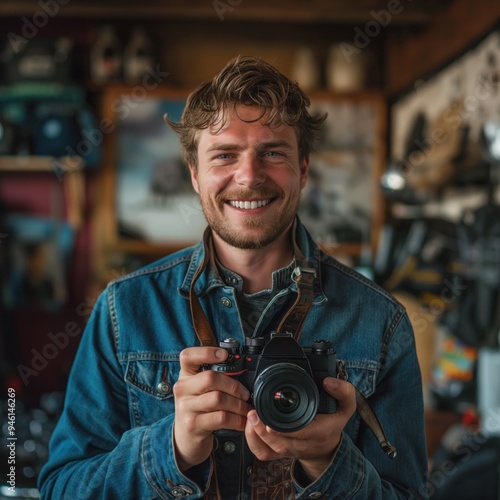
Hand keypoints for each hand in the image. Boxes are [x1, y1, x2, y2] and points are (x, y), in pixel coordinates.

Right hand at [173, 347, 251, 471]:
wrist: (186, 436)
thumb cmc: (198, 408)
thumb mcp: (200, 389)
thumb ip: (215, 377)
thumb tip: (242, 369)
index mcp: (185, 375)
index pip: (188, 356)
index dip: (206, 352)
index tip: (225, 355)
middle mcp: (182, 389)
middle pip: (210, 378)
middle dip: (234, 385)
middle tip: (245, 393)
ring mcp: (186, 407)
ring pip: (218, 399)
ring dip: (238, 405)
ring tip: (247, 409)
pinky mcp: (193, 424)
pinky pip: (221, 418)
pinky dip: (237, 420)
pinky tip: (242, 422)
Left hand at [244, 377, 355, 481]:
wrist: (327, 447)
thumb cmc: (332, 423)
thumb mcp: (346, 406)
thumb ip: (344, 391)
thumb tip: (329, 381)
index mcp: (319, 432)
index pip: (301, 433)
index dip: (284, 429)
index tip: (270, 422)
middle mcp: (302, 444)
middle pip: (280, 443)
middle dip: (263, 431)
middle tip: (253, 413)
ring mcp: (289, 450)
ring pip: (269, 450)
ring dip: (256, 436)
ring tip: (249, 418)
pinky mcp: (279, 453)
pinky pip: (264, 454)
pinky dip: (253, 443)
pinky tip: (249, 427)